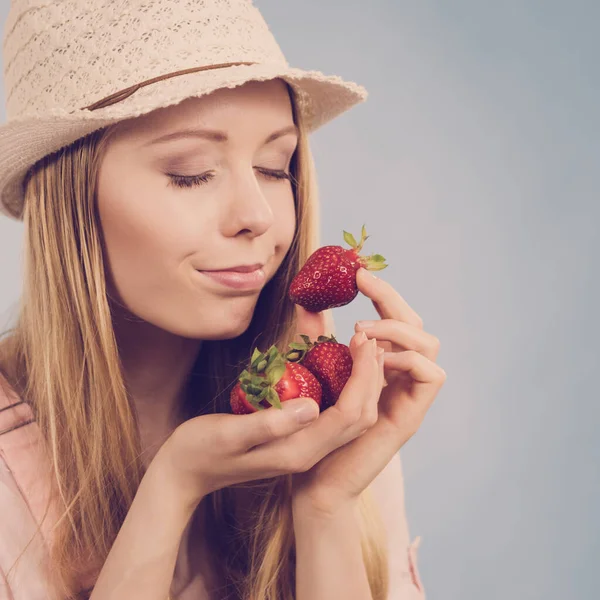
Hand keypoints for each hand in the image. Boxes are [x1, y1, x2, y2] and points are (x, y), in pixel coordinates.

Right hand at [155, 305, 401, 509]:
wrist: (184, 474)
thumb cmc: (200, 450)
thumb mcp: (229, 434)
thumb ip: (270, 424)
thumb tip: (312, 406)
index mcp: (299, 452)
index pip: (348, 413)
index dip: (362, 377)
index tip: (364, 341)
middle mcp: (309, 453)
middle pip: (358, 416)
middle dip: (370, 377)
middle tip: (369, 339)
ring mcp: (304, 449)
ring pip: (350, 417)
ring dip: (361, 383)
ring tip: (361, 349)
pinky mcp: (296, 441)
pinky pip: (333, 414)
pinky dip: (344, 389)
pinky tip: (337, 366)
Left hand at [291, 268, 446, 516]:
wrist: (315, 480)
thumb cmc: (313, 429)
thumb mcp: (313, 373)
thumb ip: (316, 339)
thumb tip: (307, 302)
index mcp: (381, 365)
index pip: (395, 319)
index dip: (382, 294)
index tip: (357, 275)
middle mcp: (399, 377)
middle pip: (417, 325)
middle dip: (392, 299)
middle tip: (362, 285)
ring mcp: (407, 396)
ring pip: (429, 344)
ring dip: (397, 329)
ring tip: (361, 331)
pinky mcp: (410, 417)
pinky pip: (430, 375)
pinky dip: (406, 358)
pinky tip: (374, 357)